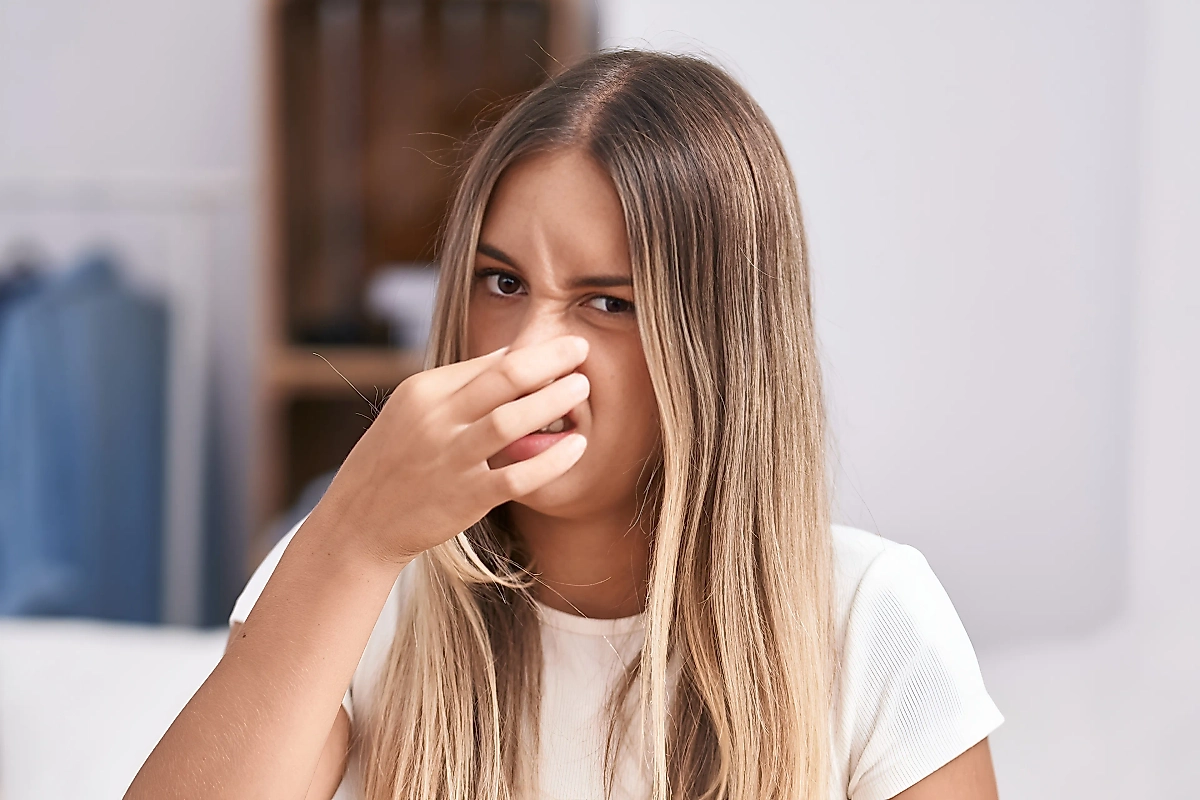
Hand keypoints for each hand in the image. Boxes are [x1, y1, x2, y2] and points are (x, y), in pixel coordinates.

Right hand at [310, 335, 590, 564]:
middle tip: (582, 349)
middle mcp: (436, 420)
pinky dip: (551, 459)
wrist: (360, 521)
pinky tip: (577, 446)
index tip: (564, 346)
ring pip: (512, 421)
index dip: (533, 351)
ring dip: (553, 400)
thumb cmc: (396, 458)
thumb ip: (460, 383)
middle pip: (504, 377)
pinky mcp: (466, 497)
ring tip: (582, 388)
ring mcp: (451, 459)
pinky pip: (518, 476)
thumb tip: (513, 353)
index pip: (488, 362)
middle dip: (550, 360)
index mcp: (423, 391)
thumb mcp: (414, 409)